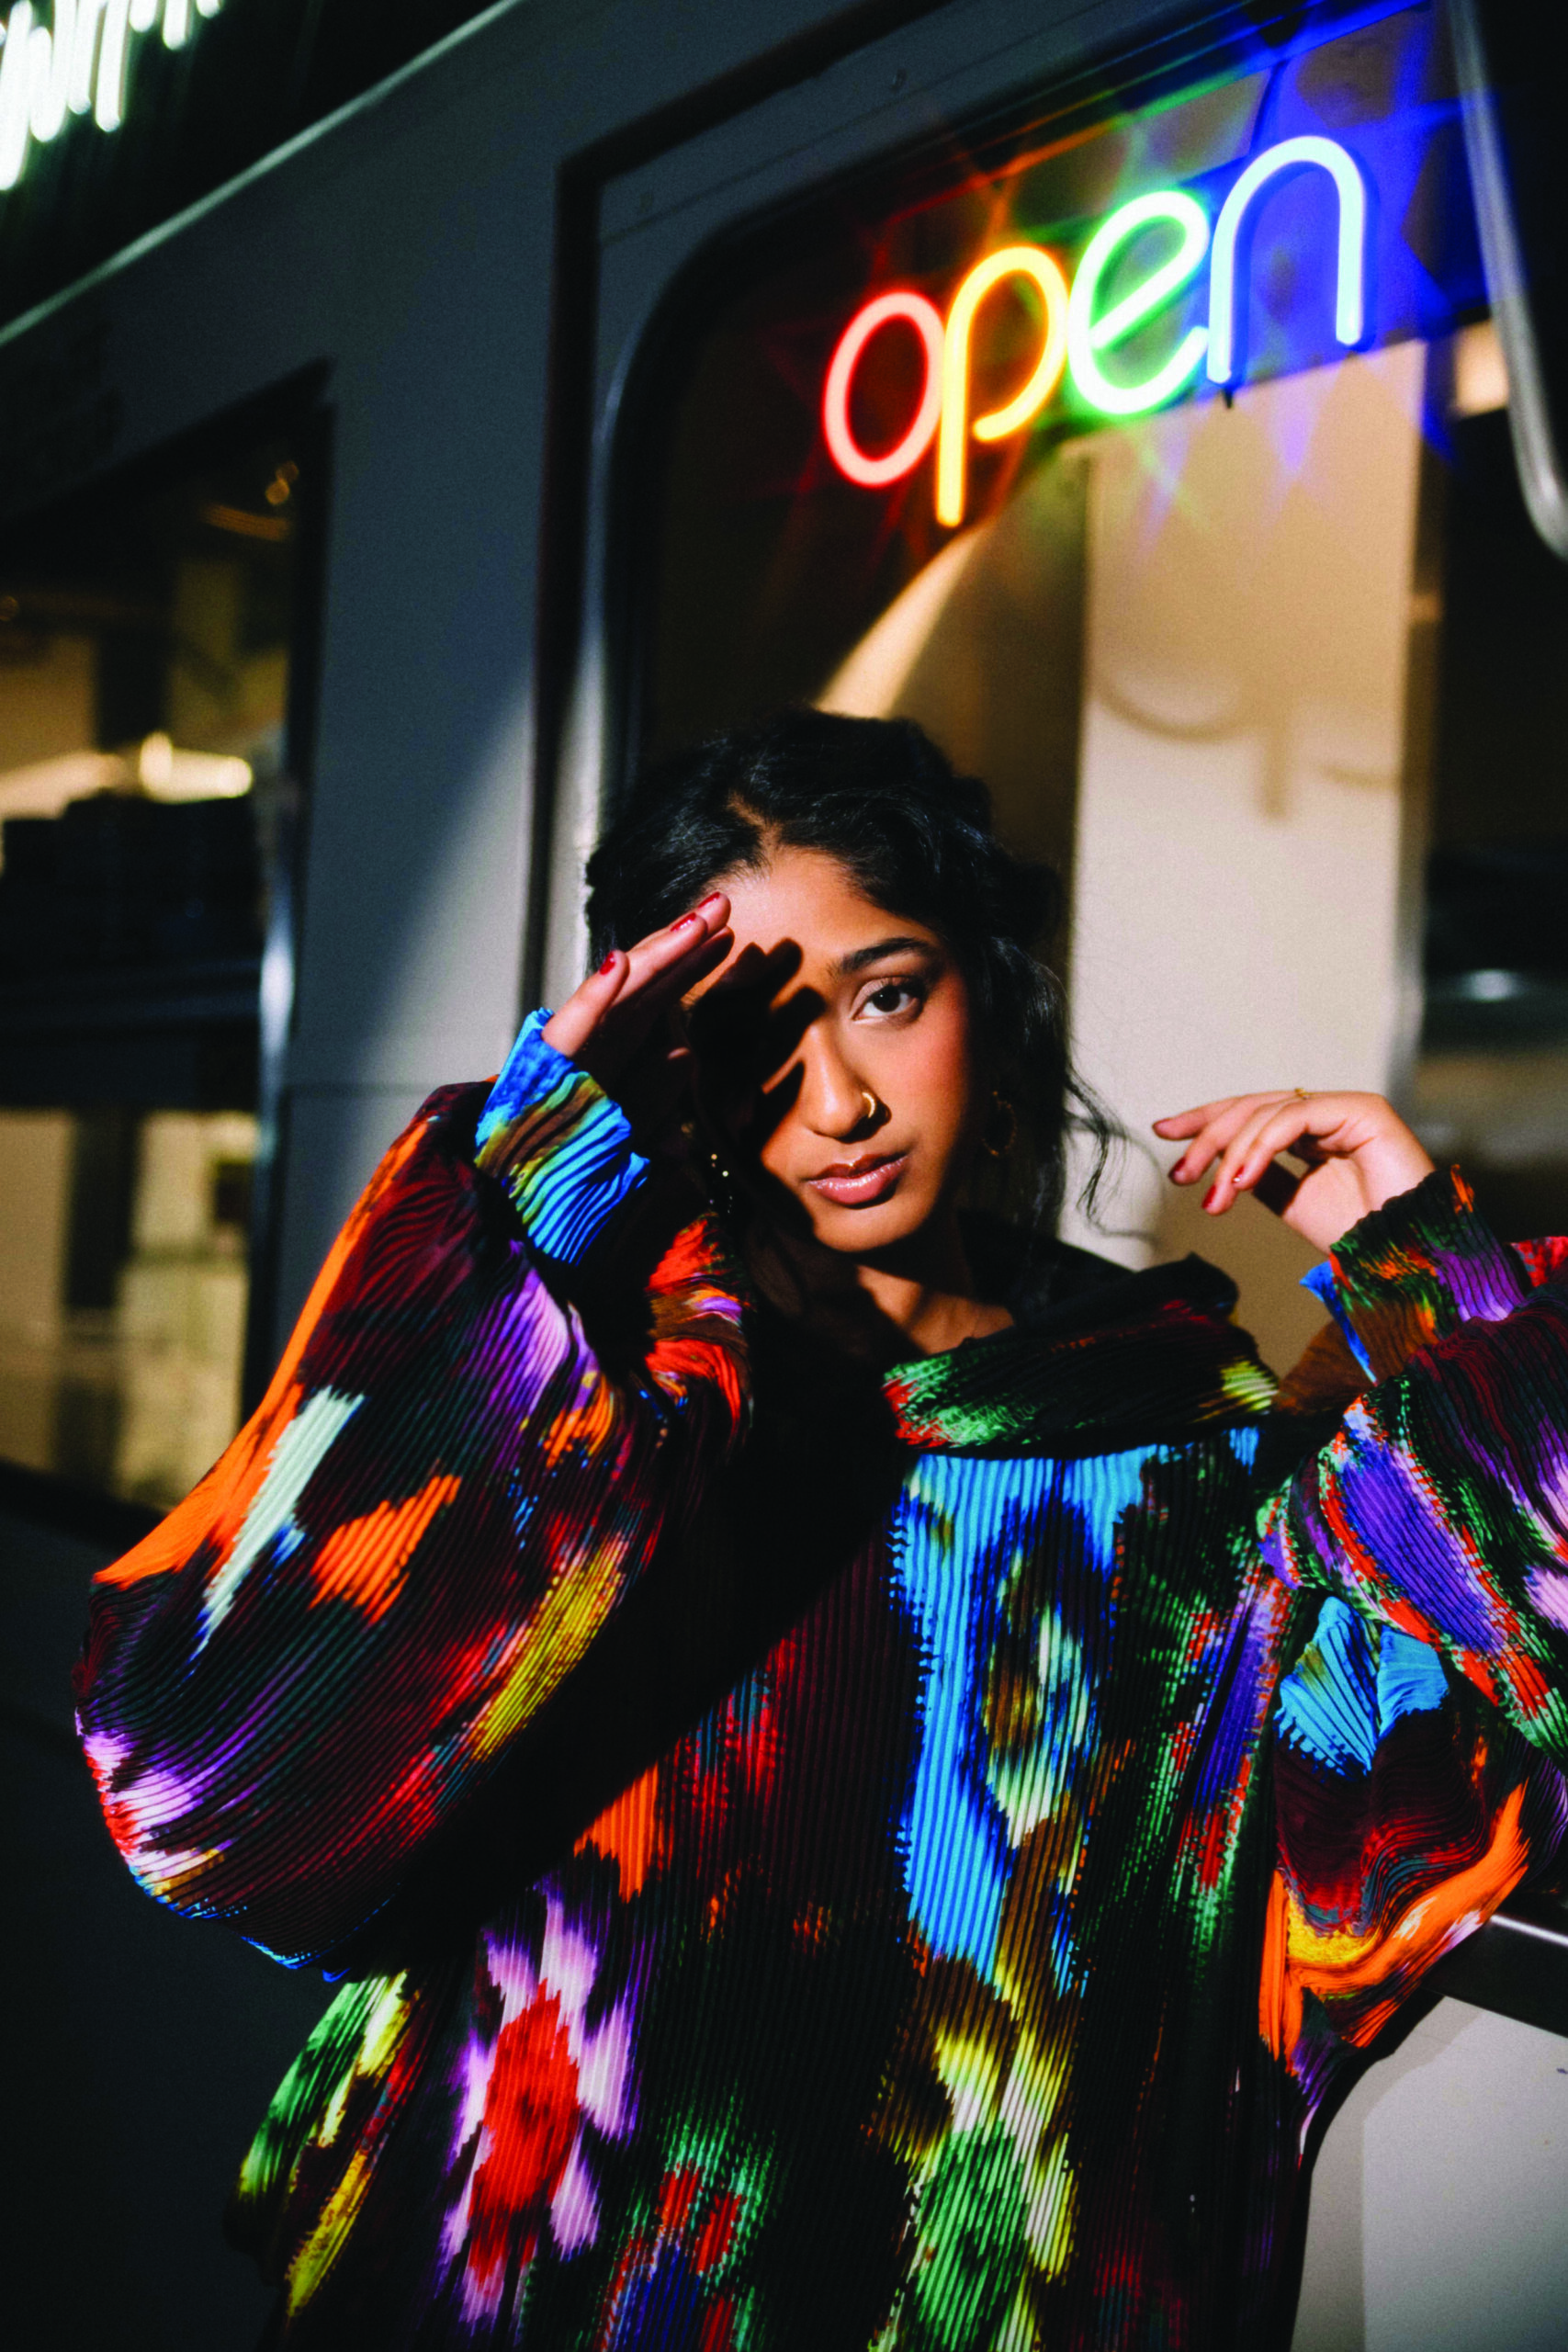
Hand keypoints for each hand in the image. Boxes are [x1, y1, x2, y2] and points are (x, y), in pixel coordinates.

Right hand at [543, 893, 732, 1154]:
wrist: (508, 1199)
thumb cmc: (564, 1166)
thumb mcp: (630, 1137)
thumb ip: (656, 1099)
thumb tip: (686, 1054)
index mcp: (612, 1054)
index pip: (657, 999)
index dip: (691, 965)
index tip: (729, 938)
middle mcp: (594, 1042)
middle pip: (644, 981)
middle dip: (683, 942)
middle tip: (721, 903)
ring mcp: (571, 1052)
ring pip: (617, 995)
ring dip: (654, 956)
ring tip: (693, 926)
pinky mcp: (545, 1072)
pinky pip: (572, 1031)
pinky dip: (595, 998)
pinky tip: (618, 965)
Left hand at [1152, 1090, 1435, 1254]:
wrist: (1404, 1259)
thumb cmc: (1358, 1237)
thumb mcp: (1290, 1202)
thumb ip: (1258, 1175)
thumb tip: (1217, 1162)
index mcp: (1312, 1131)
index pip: (1250, 1113)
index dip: (1206, 1120)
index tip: (1164, 1132)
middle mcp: (1329, 1112)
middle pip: (1252, 1106)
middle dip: (1208, 1136)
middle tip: (1180, 1174)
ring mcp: (1346, 1107)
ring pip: (1268, 1111)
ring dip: (1231, 1153)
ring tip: (1215, 1196)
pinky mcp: (1363, 1110)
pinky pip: (1296, 1117)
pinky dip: (1261, 1146)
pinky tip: (1240, 1180)